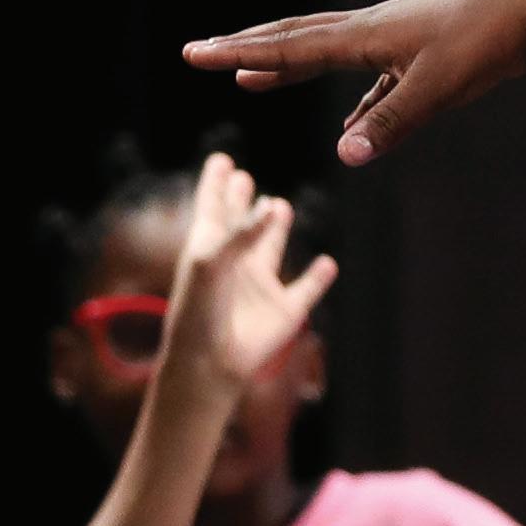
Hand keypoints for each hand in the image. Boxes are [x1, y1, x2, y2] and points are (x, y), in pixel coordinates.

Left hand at [158, 155, 337, 396]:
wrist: (207, 365)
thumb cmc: (198, 311)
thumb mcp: (210, 261)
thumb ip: (240, 232)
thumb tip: (275, 205)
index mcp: (208, 246)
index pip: (212, 205)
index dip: (215, 182)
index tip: (220, 160)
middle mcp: (234, 262)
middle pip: (240, 223)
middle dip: (240, 200)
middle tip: (242, 178)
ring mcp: (259, 286)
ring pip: (270, 248)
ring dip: (275, 228)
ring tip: (280, 205)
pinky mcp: (284, 312)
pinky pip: (306, 289)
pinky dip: (318, 277)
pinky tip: (327, 265)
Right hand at [187, 0, 525, 167]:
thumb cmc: (484, 44)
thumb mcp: (436, 89)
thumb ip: (390, 124)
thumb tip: (343, 156)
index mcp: (364, 37)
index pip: (287, 47)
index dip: (239, 53)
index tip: (195, 53)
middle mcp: (369, 31)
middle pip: (293, 38)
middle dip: (245, 49)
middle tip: (202, 52)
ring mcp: (393, 41)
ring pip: (325, 52)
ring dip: (285, 66)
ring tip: (253, 79)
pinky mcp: (419, 57)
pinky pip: (372, 84)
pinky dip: (353, 104)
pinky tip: (353, 128)